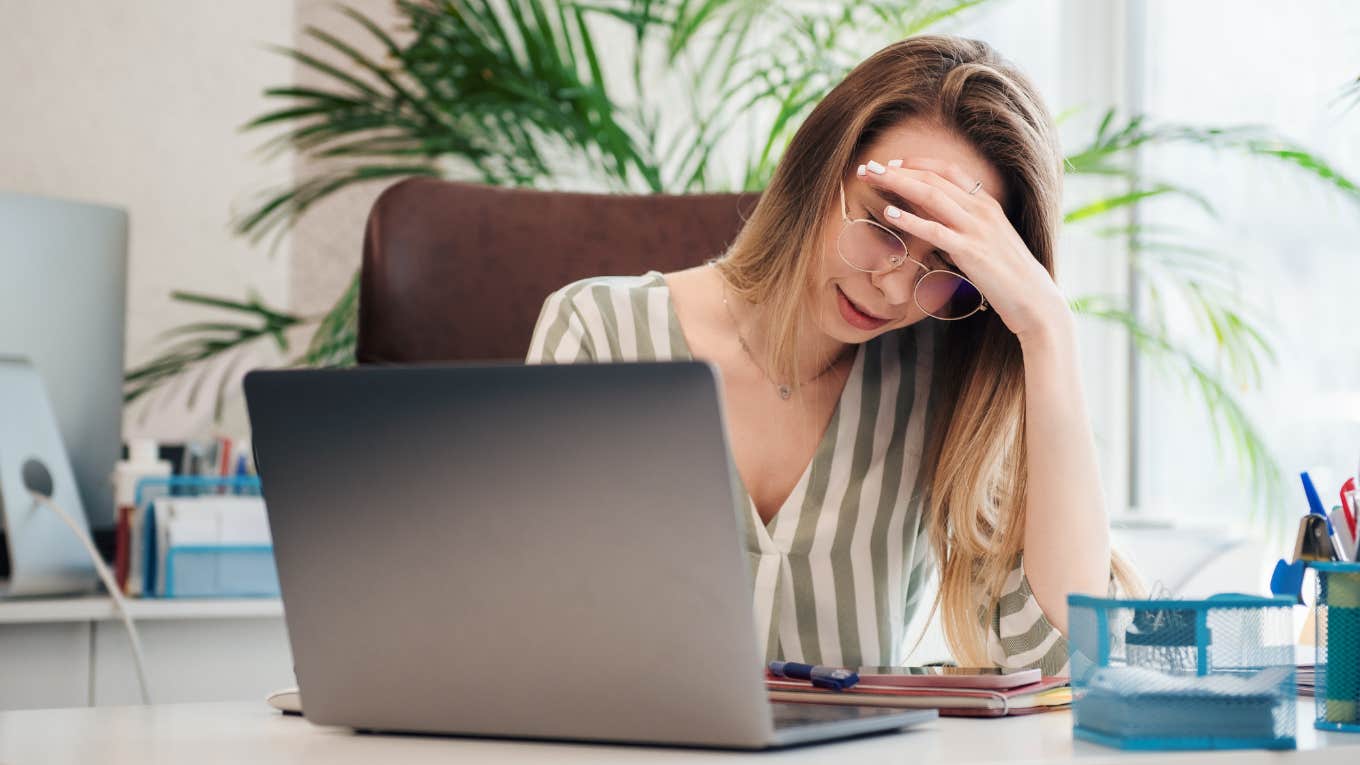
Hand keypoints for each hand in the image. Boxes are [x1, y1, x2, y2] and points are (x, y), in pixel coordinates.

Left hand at [857, 157, 1070, 342]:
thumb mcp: (984, 241)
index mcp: (986, 203)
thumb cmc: (1006, 275)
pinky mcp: (971, 252)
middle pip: (932, 179)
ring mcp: (977, 229)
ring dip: (896, 184)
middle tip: (868, 168)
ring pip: (931, 196)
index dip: (917, 164)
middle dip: (896, 171)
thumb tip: (929, 221)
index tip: (892, 164)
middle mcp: (981, 209)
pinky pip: (935, 230)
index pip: (948, 170)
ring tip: (870, 179)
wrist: (1034, 300)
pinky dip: (909, 220)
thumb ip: (959, 227)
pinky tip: (888, 213)